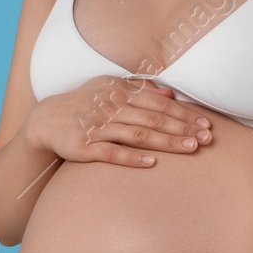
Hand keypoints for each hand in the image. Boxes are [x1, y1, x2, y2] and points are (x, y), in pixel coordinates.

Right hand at [24, 75, 212, 167]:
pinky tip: (152, 164)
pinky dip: (132, 158)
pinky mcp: (85, 147)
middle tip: (206, 139)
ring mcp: (98, 127)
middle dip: (182, 128)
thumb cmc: (84, 104)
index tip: (205, 124)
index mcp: (119, 92)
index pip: (158, 103)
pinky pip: (112, 153)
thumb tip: (170, 93)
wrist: (46, 120)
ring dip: (166, 142)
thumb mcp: (108, 88)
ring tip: (190, 149)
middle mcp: (110, 107)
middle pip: (153, 119)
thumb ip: (139, 88)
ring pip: (138, 135)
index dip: (183, 114)